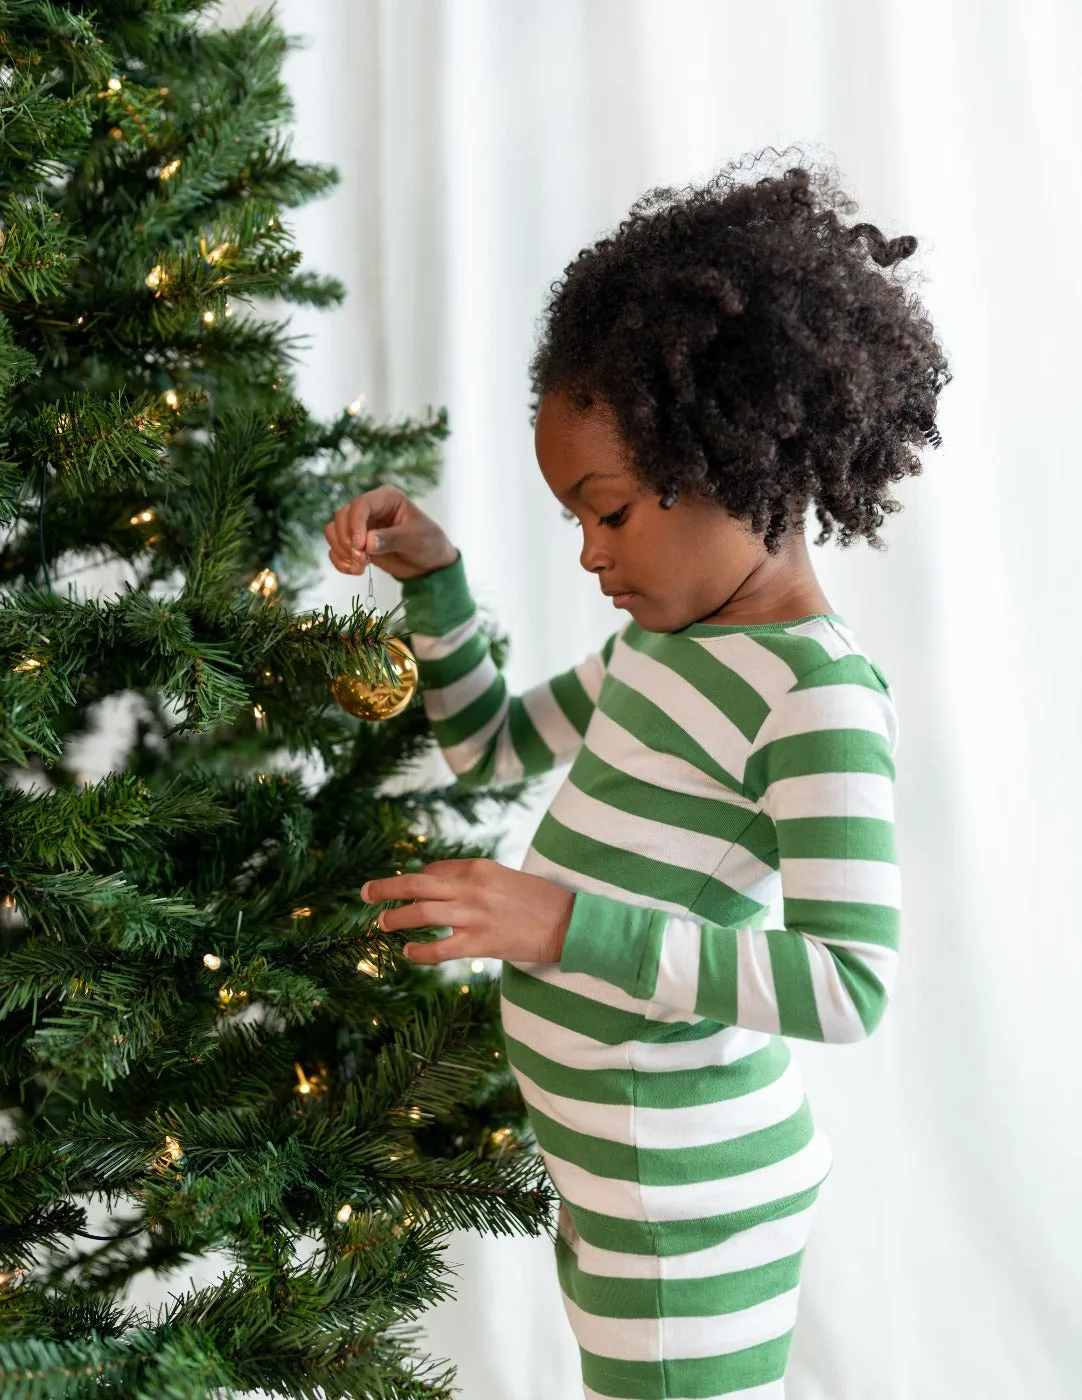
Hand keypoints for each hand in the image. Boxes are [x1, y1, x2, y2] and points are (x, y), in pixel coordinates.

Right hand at [323, 483, 459, 580]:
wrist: (429, 564)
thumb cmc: (428, 543)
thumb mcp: (414, 539)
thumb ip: (390, 539)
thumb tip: (366, 543)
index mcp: (387, 498)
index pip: (361, 504)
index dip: (356, 525)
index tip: (361, 546)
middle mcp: (370, 508)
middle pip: (342, 517)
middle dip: (347, 541)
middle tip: (362, 560)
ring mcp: (361, 525)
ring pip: (334, 531)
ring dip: (341, 551)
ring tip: (360, 566)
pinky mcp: (356, 542)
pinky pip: (336, 548)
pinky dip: (340, 561)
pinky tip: (355, 571)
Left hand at [360, 858, 575, 964]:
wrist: (568, 923)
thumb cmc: (538, 901)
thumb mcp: (504, 878)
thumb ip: (473, 880)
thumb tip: (439, 883)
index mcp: (479, 867)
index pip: (434, 868)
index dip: (416, 879)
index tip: (406, 889)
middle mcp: (471, 887)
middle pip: (417, 884)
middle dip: (386, 888)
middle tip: (365, 893)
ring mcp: (474, 916)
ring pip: (421, 913)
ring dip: (396, 917)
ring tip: (381, 923)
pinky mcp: (480, 943)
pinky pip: (439, 949)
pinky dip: (419, 951)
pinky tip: (409, 951)